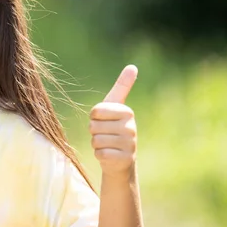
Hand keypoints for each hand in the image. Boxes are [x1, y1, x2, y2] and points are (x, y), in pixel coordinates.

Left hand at [89, 65, 137, 179]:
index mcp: (127, 112)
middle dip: (94, 132)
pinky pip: (100, 154)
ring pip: (96, 140)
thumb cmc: (113, 127)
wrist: (120, 159)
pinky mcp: (126, 159)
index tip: (103, 119)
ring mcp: (130, 144)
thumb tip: (133, 66)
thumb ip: (122, 86)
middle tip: (106, 135)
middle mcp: (131, 127)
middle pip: (94, 126)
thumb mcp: (114, 106)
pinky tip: (109, 155)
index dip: (94, 117)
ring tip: (108, 144)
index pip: (96, 111)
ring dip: (96, 144)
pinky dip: (100, 155)